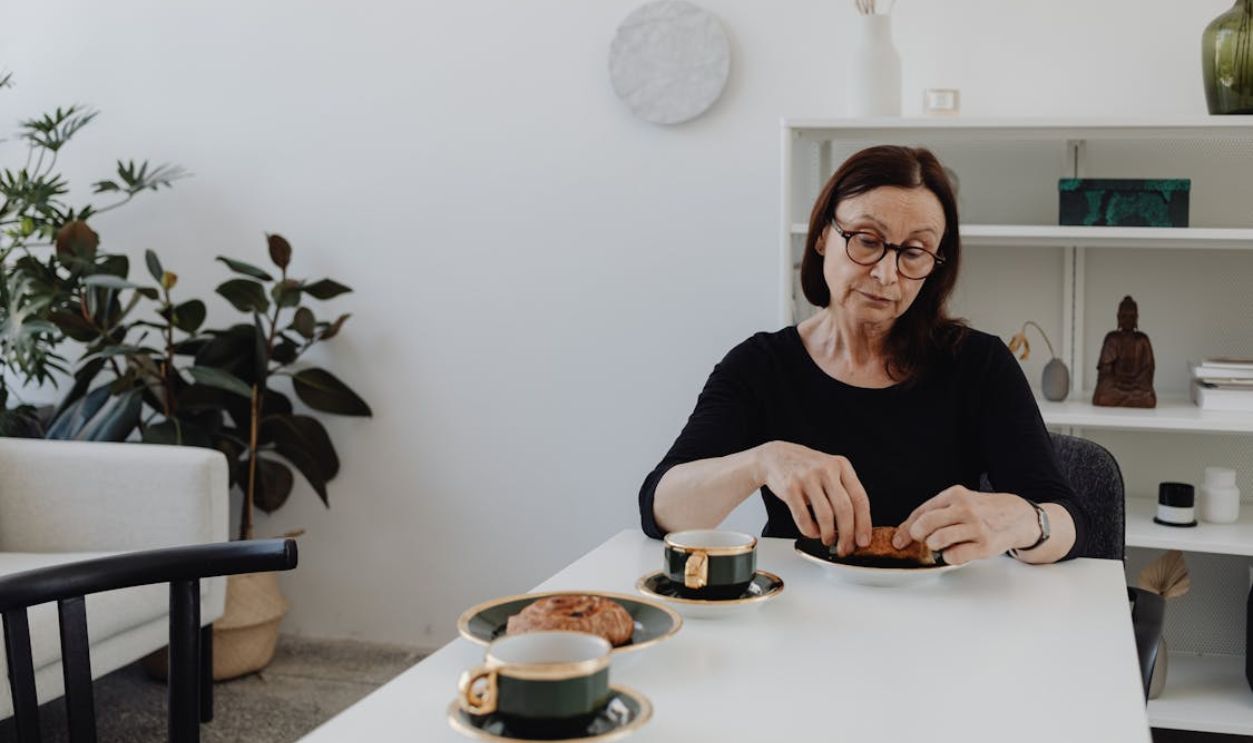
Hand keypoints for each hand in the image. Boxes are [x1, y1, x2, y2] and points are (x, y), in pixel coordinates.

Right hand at [754, 441, 870, 555]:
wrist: (775, 457)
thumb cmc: (806, 469)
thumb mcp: (830, 471)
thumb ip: (844, 492)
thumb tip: (856, 528)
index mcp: (841, 466)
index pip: (860, 499)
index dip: (864, 524)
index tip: (863, 540)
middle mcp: (826, 469)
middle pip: (844, 509)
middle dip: (847, 535)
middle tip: (845, 547)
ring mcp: (807, 478)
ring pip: (825, 516)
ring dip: (828, 535)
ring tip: (828, 540)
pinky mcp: (790, 487)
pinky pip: (803, 517)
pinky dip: (810, 531)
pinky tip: (813, 532)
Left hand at [892, 486, 1038, 564]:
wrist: (1019, 517)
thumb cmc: (984, 511)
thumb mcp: (961, 502)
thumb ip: (937, 512)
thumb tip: (906, 531)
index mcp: (955, 495)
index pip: (921, 511)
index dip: (906, 528)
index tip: (899, 540)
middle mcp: (965, 509)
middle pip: (926, 524)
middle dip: (917, 536)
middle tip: (921, 541)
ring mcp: (975, 527)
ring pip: (937, 540)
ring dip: (934, 546)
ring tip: (941, 545)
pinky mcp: (984, 545)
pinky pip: (954, 556)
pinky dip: (949, 557)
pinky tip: (956, 552)